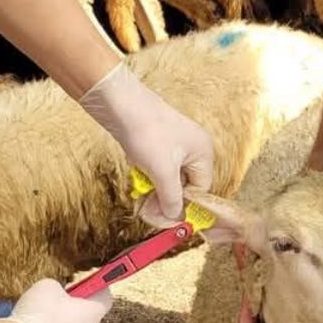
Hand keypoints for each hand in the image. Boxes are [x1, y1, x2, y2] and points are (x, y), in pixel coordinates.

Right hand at [0, 279, 112, 322]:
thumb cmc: (38, 314)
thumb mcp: (48, 285)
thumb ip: (58, 286)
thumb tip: (55, 292)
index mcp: (92, 313)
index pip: (105, 297)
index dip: (97, 285)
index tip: (86, 279)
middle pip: (88, 313)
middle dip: (76, 301)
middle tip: (61, 293)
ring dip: (60, 317)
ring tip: (41, 309)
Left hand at [77, 62, 214, 222]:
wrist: (120, 104)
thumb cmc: (146, 131)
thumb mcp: (162, 172)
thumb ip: (172, 198)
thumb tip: (176, 218)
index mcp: (203, 152)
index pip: (201, 189)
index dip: (185, 205)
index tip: (168, 218)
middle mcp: (193, 147)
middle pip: (185, 184)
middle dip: (167, 198)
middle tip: (150, 212)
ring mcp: (175, 143)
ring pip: (169, 177)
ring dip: (155, 189)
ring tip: (141, 197)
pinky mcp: (157, 141)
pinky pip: (157, 167)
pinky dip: (148, 175)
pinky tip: (138, 178)